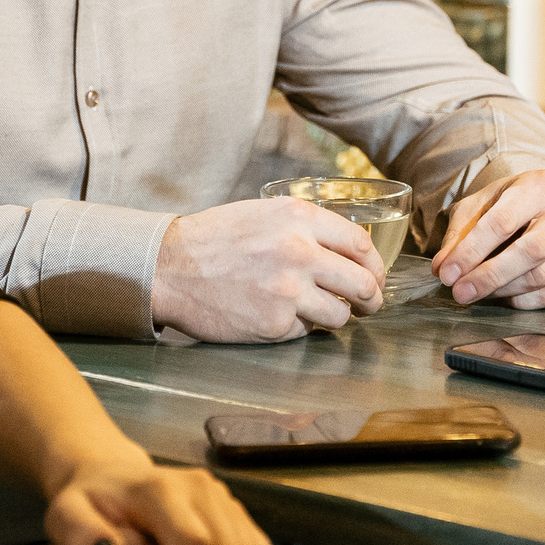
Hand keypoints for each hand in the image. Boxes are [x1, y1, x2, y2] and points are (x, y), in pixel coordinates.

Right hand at [151, 197, 383, 342]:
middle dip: (371, 298)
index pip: (361, 244)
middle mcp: (299, 252)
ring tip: (317, 311)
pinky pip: (306, 330)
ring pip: (341, 315)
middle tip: (369, 304)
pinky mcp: (274, 324)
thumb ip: (306, 227)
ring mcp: (288, 291)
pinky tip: (277, 314)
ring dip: (336, 316)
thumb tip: (348, 250)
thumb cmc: (214, 239)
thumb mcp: (263, 214)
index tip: (375, 276)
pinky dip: (299, 326)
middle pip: (363, 283)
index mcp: (298, 218)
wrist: (169, 268)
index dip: (375, 265)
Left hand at [433, 170, 544, 309]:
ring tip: (477, 292)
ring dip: (503, 290)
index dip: (471, 251)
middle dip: (489, 276)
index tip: (447, 273)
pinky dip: (525, 301)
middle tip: (460, 292)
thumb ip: (460, 233)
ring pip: (542, 276)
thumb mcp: (481, 206)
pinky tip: (506, 297)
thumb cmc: (510, 206)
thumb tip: (443, 268)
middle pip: (530, 251)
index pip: (502, 221)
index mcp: (539, 186)